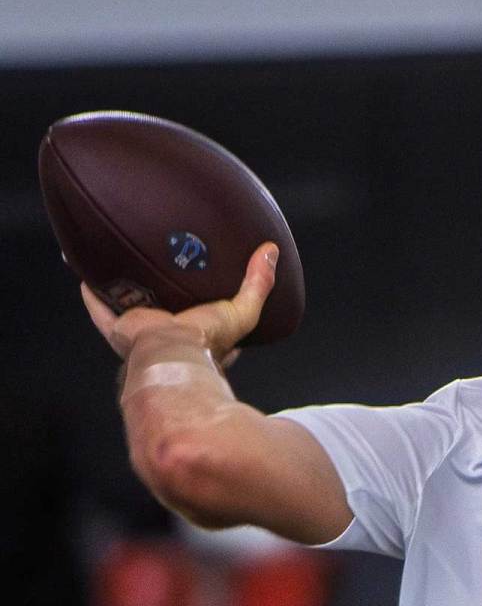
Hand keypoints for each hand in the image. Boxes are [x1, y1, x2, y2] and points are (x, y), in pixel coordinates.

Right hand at [81, 242, 278, 364]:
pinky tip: (87, 273)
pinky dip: (93, 294)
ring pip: (132, 305)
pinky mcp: (120, 328)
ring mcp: (143, 332)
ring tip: (123, 261)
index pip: (205, 319)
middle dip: (162, 290)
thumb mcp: (243, 311)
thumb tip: (271, 251)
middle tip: (161, 263)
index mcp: (198, 335)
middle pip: (164, 307)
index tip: (207, 284)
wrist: (171, 354)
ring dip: (126, 288)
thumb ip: (259, 284)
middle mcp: (169, 334)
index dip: (207, 304)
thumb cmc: (207, 340)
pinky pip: (101, 308)